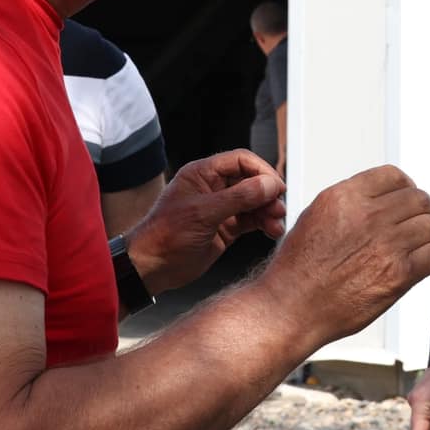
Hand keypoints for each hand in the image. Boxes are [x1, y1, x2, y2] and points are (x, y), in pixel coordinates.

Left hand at [126, 149, 287, 295]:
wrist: (150, 268)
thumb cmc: (164, 236)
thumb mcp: (203, 213)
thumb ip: (238, 197)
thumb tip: (268, 185)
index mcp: (202, 174)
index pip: (241, 161)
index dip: (261, 171)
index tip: (276, 186)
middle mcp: (213, 188)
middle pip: (251, 181)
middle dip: (267, 194)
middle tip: (278, 207)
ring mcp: (220, 208)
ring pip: (254, 202)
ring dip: (268, 211)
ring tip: (275, 223)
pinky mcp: (225, 228)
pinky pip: (251, 220)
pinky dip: (263, 224)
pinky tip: (271, 230)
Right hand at [263, 165, 429, 349]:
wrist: (290, 309)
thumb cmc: (297, 269)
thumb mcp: (316, 217)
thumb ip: (350, 204)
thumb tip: (381, 197)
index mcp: (345, 197)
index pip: (394, 176)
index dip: (406, 186)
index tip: (409, 197)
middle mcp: (368, 216)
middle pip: (418, 198)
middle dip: (422, 209)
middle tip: (421, 222)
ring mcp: (386, 245)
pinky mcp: (399, 275)